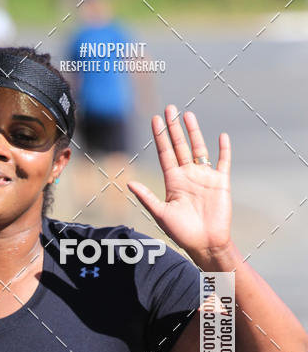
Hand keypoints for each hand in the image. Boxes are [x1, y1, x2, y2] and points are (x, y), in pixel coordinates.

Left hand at [127, 105, 231, 258]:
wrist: (205, 243)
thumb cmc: (181, 232)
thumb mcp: (160, 214)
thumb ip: (146, 197)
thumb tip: (128, 182)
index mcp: (173, 181)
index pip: (165, 153)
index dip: (160, 136)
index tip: (155, 119)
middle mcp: (188, 175)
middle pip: (180, 146)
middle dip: (174, 128)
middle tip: (169, 108)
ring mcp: (204, 177)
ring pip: (198, 149)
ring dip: (194, 132)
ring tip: (187, 115)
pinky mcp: (220, 182)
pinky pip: (223, 161)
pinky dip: (223, 149)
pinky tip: (222, 137)